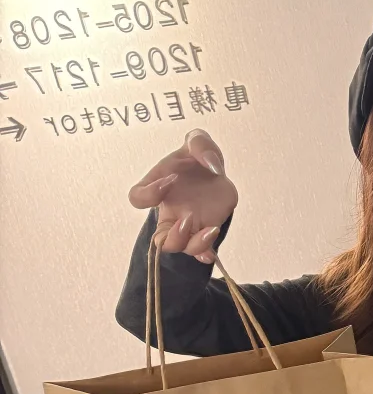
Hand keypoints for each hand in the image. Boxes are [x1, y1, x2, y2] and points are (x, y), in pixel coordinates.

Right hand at [128, 129, 237, 261]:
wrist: (214, 171)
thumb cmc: (196, 158)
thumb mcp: (197, 141)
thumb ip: (200, 143)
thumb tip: (212, 165)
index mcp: (159, 188)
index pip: (137, 197)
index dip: (149, 193)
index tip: (170, 179)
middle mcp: (171, 211)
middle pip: (160, 239)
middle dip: (173, 236)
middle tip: (188, 218)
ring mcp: (188, 224)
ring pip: (182, 248)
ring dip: (193, 244)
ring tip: (211, 230)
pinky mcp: (206, 228)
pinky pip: (201, 249)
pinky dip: (206, 252)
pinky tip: (213, 248)